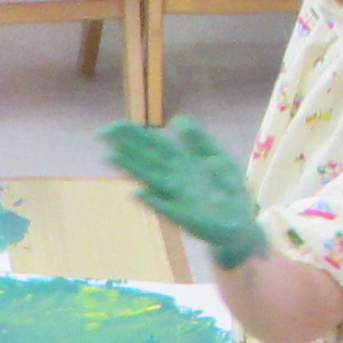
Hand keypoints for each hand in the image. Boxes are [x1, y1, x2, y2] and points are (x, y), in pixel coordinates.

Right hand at [102, 116, 266, 270]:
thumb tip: (177, 120)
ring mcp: (178, 197)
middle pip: (147, 159)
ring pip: (151, 180)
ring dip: (132, 169)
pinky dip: (153, 202)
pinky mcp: (186, 217)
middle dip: (125, 147)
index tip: (113, 126)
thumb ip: (198, 140)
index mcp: (181, 162)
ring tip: (111, 158)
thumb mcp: (217, 157)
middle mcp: (173, 178)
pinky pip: (167, 208)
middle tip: (101, 135)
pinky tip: (137, 195)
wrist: (240, 223)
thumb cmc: (226, 190)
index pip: (154, 144)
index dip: (134, 135)